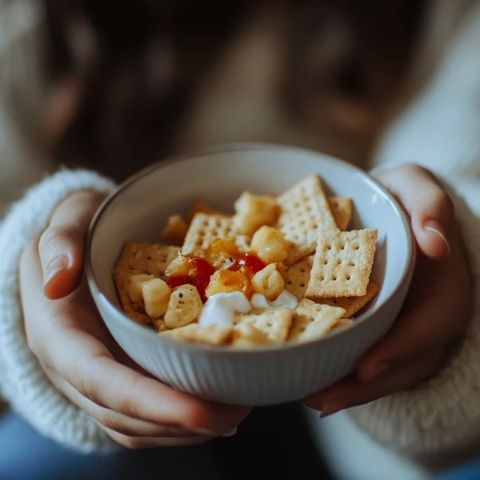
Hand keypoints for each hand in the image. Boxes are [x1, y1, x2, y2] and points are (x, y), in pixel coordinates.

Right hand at [20, 191, 249, 447]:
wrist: (85, 244)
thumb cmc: (81, 230)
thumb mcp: (68, 219)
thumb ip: (61, 242)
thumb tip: (59, 281)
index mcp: (59, 334)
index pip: (100, 380)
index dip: (149, 402)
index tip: (200, 413)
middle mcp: (78, 365)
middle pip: (124, 413)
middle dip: (179, 422)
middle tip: (236, 411)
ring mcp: (101, 373)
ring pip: (136, 422)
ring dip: (185, 428)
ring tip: (237, 410)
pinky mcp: (122, 371)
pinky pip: (148, 409)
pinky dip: (181, 417)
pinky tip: (218, 407)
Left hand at [305, 164, 471, 416]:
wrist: (389, 208)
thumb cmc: (400, 196)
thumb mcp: (416, 185)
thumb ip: (430, 205)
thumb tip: (436, 244)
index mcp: (443, 280)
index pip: (432, 323)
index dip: (402, 349)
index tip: (366, 367)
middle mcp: (428, 310)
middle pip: (407, 360)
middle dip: (367, 384)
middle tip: (322, 399)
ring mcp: (407, 322)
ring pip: (388, 368)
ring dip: (352, 390)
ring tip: (308, 397)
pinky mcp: (383, 325)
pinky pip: (370, 355)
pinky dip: (345, 374)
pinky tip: (313, 383)